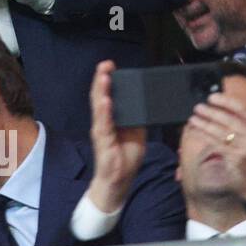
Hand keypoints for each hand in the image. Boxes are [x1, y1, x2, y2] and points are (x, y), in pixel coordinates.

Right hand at [85, 60, 146, 212]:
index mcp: (111, 120)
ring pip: (99, 107)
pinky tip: (106, 101)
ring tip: (104, 76)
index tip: (111, 66)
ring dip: (101, 91)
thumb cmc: (125, 159)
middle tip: (106, 64)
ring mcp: (101, 131)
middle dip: (102, 79)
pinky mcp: (103, 141)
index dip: (109, 81)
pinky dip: (105, 112)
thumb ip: (137, 121)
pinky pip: (104, 124)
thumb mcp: (137, 135)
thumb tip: (146, 105)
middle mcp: (103, 122)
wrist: (118, 182)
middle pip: (100, 96)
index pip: (108, 96)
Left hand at [186, 92, 245, 199]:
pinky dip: (204, 135)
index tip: (212, 97)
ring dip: (203, 123)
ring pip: (220, 132)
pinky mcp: (236, 158)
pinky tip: (196, 130)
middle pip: (229, 120)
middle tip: (198, 107)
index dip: (226, 101)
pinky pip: (216, 143)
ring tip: (193, 117)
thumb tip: (223, 104)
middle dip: (211, 112)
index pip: (244, 109)